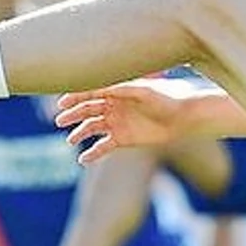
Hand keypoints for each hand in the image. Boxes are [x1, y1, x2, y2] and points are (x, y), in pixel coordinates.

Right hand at [54, 79, 199, 163]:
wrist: (185, 117)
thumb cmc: (166, 97)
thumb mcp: (143, 91)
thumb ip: (121, 88)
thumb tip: (98, 86)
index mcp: (116, 90)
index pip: (89, 92)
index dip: (74, 97)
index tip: (62, 104)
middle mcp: (112, 106)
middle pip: (86, 110)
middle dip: (72, 115)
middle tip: (60, 121)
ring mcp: (116, 123)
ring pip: (91, 128)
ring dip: (79, 133)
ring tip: (72, 140)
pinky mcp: (122, 139)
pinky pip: (102, 147)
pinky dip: (92, 153)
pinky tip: (84, 160)